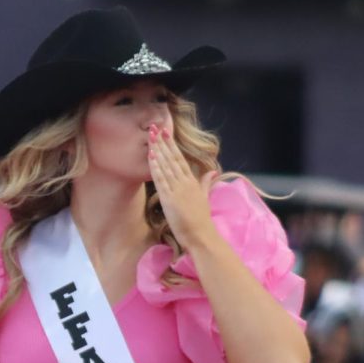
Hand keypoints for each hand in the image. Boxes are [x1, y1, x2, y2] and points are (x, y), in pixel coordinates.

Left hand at [146, 125, 217, 248]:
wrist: (201, 235)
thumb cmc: (201, 219)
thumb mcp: (205, 198)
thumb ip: (206, 183)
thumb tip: (212, 172)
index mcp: (192, 181)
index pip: (180, 159)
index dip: (171, 145)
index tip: (165, 133)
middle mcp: (184, 182)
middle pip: (172, 158)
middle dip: (162, 142)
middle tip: (154, 127)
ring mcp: (177, 190)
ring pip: (165, 166)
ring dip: (157, 150)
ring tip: (151, 137)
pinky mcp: (169, 199)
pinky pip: (161, 180)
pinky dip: (156, 167)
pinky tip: (152, 156)